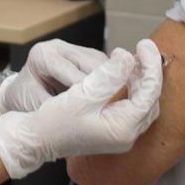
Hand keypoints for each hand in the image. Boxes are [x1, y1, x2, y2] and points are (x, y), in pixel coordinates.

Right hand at [0, 40, 162, 178]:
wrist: (34, 140)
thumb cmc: (53, 120)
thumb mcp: (82, 93)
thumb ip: (109, 75)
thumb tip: (128, 57)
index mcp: (123, 128)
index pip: (150, 92)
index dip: (151, 64)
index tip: (144, 43)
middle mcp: (126, 136)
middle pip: (150, 99)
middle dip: (149, 72)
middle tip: (142, 48)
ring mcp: (120, 136)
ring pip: (142, 103)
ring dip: (140, 80)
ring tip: (133, 58)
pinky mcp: (112, 132)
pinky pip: (131, 107)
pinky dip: (131, 89)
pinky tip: (122, 74)